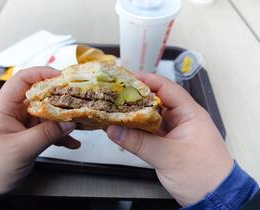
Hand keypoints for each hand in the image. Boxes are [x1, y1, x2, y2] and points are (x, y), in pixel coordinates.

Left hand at [0, 67, 79, 194]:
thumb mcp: (21, 148)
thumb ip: (47, 134)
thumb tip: (69, 122)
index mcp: (5, 107)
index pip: (23, 80)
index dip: (42, 74)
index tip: (62, 78)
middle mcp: (13, 112)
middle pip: (40, 97)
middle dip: (59, 98)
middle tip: (77, 101)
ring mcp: (21, 125)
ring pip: (46, 114)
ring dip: (63, 119)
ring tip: (79, 124)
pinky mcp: (27, 137)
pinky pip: (46, 131)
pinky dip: (59, 135)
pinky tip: (71, 142)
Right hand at [106, 73, 232, 205]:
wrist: (214, 198)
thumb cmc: (202, 175)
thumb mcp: (167, 156)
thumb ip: (138, 142)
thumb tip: (113, 130)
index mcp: (190, 113)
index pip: (166, 88)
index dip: (146, 80)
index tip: (125, 78)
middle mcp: (182, 119)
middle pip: (156, 100)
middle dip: (135, 97)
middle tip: (114, 94)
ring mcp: (175, 131)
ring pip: (151, 117)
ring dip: (134, 114)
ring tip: (114, 109)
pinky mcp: (168, 143)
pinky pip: (150, 131)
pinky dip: (137, 129)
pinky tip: (123, 128)